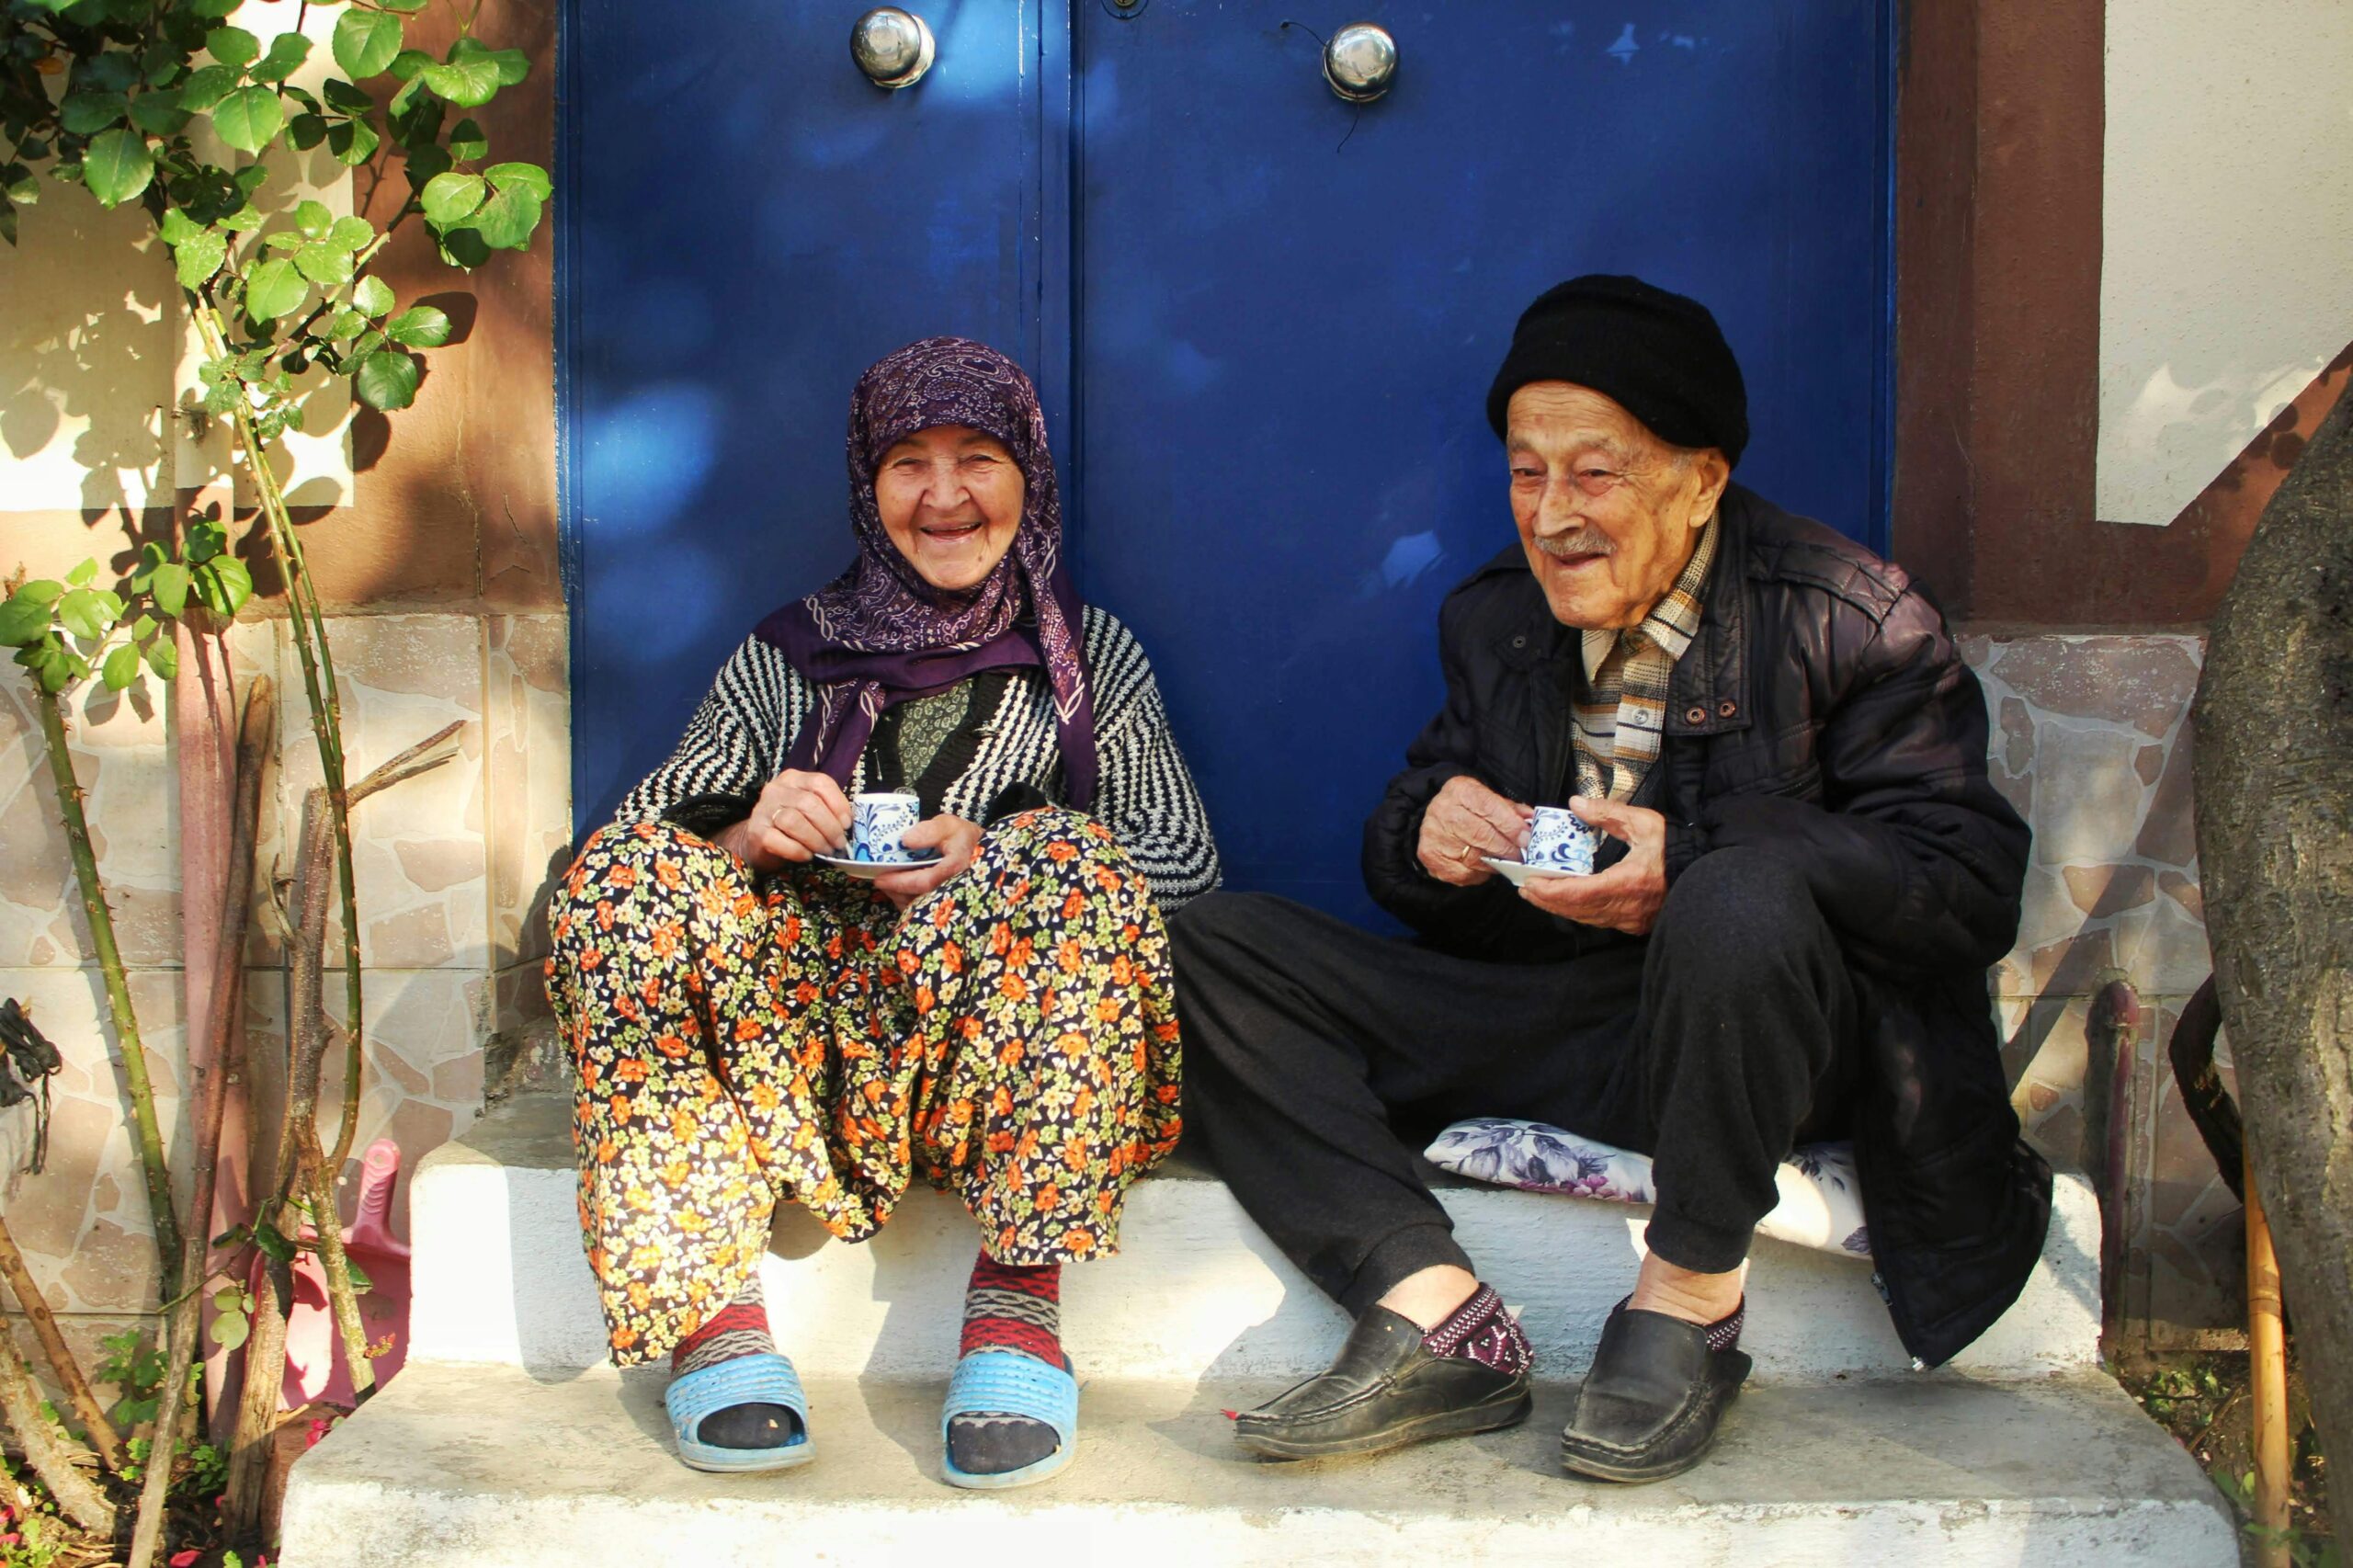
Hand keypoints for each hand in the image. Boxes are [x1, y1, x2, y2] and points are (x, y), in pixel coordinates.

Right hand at [716, 770, 853, 871]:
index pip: (820, 783)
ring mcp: (763, 810)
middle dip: (830, 826)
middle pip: (809, 803)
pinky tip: (807, 856)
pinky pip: (779, 841)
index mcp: (793, 779)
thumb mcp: (810, 811)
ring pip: (794, 821)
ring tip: (825, 851)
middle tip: (839, 844)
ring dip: (816, 839)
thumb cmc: (792, 827)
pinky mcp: (756, 832)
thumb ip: (827, 810)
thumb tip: (851, 825)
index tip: (847, 824)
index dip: (838, 804)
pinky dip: (798, 851)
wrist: (758, 843)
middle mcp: (776, 789)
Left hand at [872, 814, 983, 911]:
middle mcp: (955, 889)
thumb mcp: (950, 826)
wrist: (984, 856)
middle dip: (896, 892)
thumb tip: (905, 840)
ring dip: (901, 898)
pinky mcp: (947, 909)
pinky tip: (902, 891)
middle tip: (881, 881)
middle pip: (919, 901)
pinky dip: (909, 904)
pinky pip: (924, 913)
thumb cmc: (964, 840)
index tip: (880, 878)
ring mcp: (952, 902)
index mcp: (956, 868)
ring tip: (889, 884)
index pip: (924, 881)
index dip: (900, 882)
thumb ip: (929, 830)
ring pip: (920, 909)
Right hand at [1416, 776, 1534, 886]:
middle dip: (1506, 848)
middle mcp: (1443, 810)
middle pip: (1481, 834)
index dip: (1510, 826)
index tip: (1526, 839)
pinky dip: (1480, 873)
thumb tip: (1533, 821)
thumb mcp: (1487, 799)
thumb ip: (1510, 810)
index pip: (1489, 808)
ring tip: (1506, 861)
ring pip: (1474, 857)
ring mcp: (1435, 835)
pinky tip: (1485, 867)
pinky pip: (1464, 872)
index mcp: (1461, 790)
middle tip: (1521, 856)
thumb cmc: (1468, 808)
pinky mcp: (1431, 856)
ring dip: (1495, 862)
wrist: (1436, 818)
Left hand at [1516, 796, 1667, 934]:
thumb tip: (1576, 805)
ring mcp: (1631, 919)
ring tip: (1539, 894)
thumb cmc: (1676, 849)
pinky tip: (1567, 901)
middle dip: (1549, 900)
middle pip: (1579, 909)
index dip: (1553, 891)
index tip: (1531, 884)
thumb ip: (1608, 813)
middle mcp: (1628, 907)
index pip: (1582, 893)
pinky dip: (1579, 911)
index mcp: (1629, 883)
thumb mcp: (1644, 823)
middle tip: (1526, 889)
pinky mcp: (1635, 923)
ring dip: (1561, 907)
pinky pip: (1600, 920)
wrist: (1704, 873)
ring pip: (1588, 917)